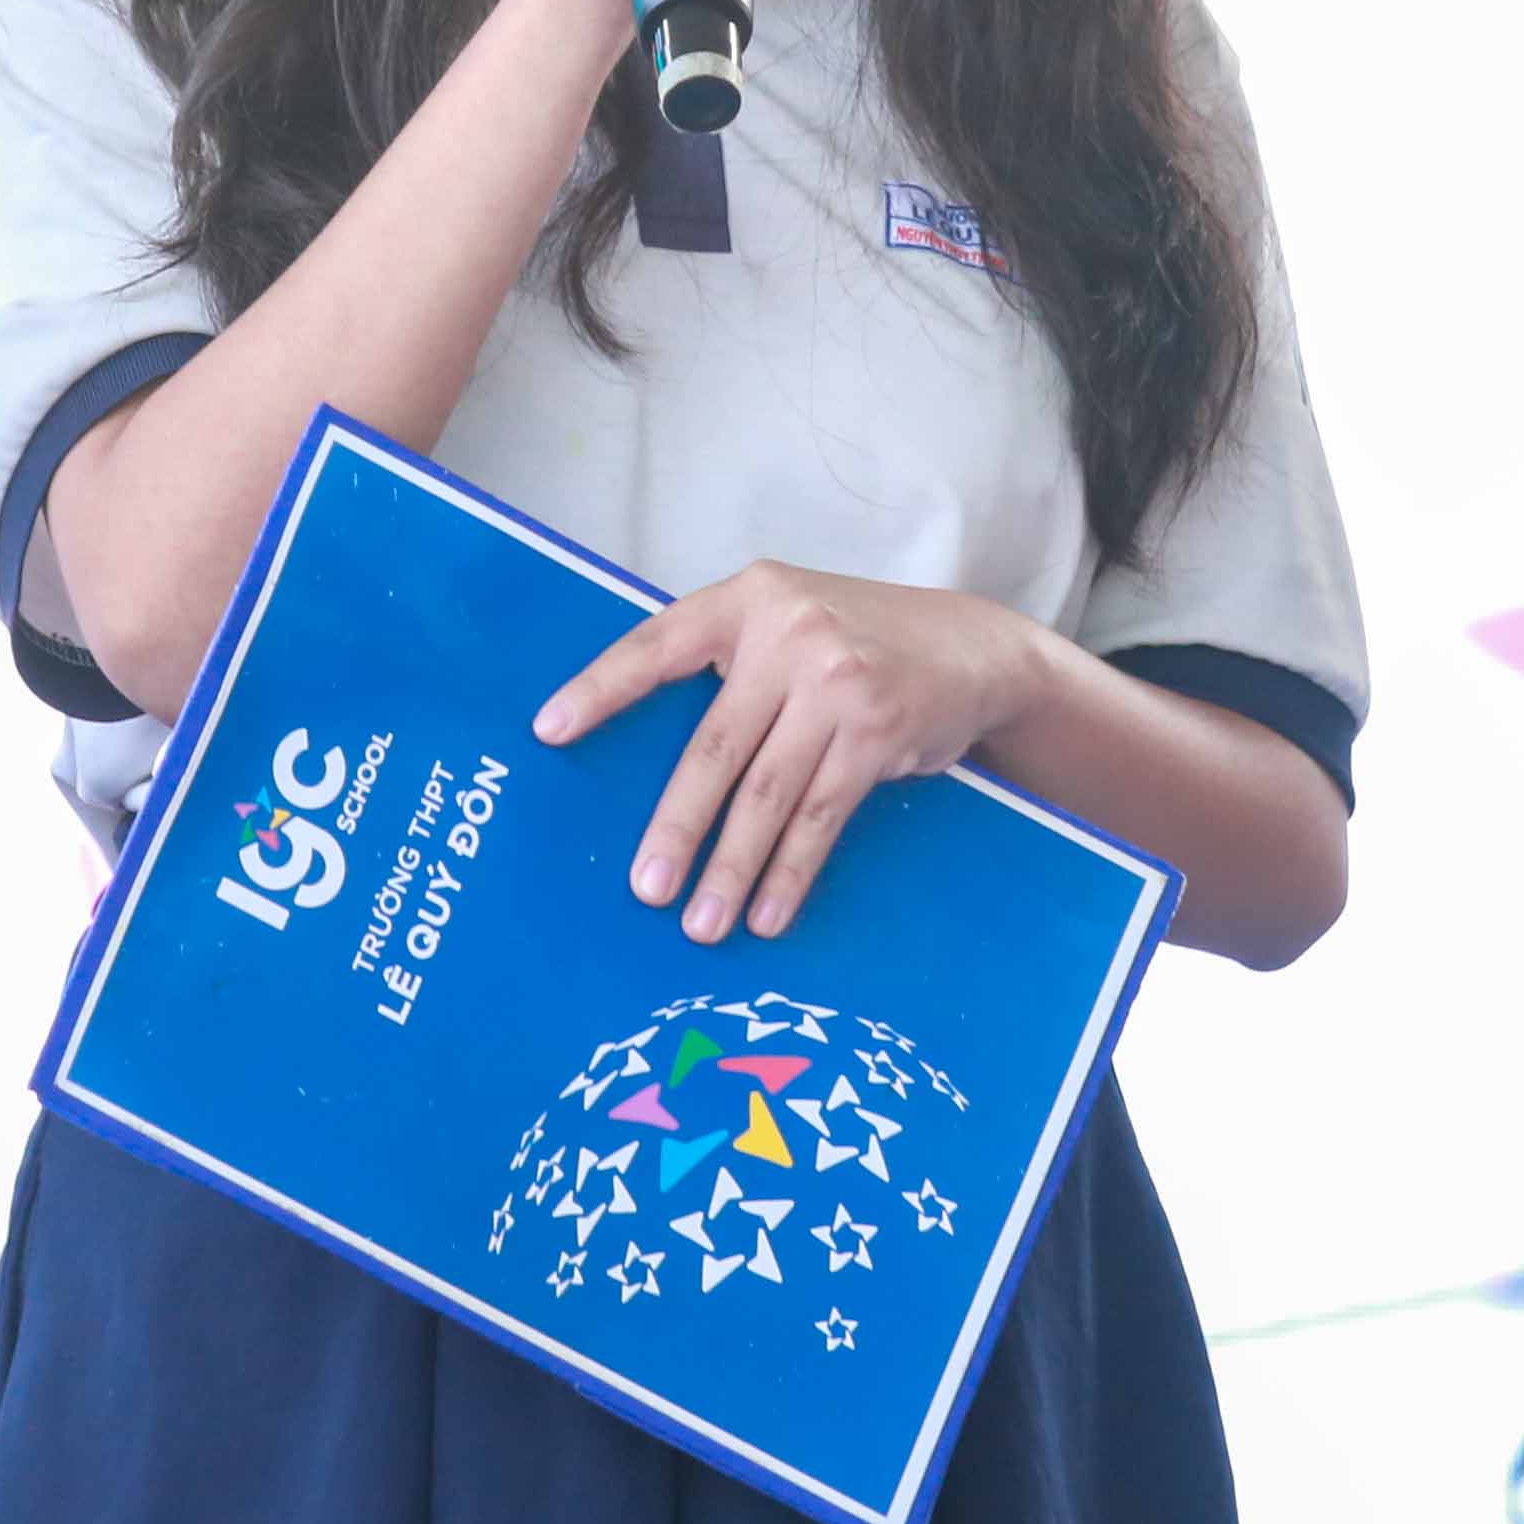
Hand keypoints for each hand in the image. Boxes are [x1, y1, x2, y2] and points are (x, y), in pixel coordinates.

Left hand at [529, 563, 1061, 942]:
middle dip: (675, 826)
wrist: (974, 648)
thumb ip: (731, 664)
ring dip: (731, 868)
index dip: (601, 688)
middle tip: (645, 888)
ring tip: (702, 923)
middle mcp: (788, 634)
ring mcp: (836, 683)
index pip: (656, 646)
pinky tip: (769, 913)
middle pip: (713, 747)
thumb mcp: (790, 622)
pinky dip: (789, 872)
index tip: (549, 730)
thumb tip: (646, 757)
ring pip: (765, 794)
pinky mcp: (876, 732)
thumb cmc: (859, 642)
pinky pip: (819, 816)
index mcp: (747, 600)